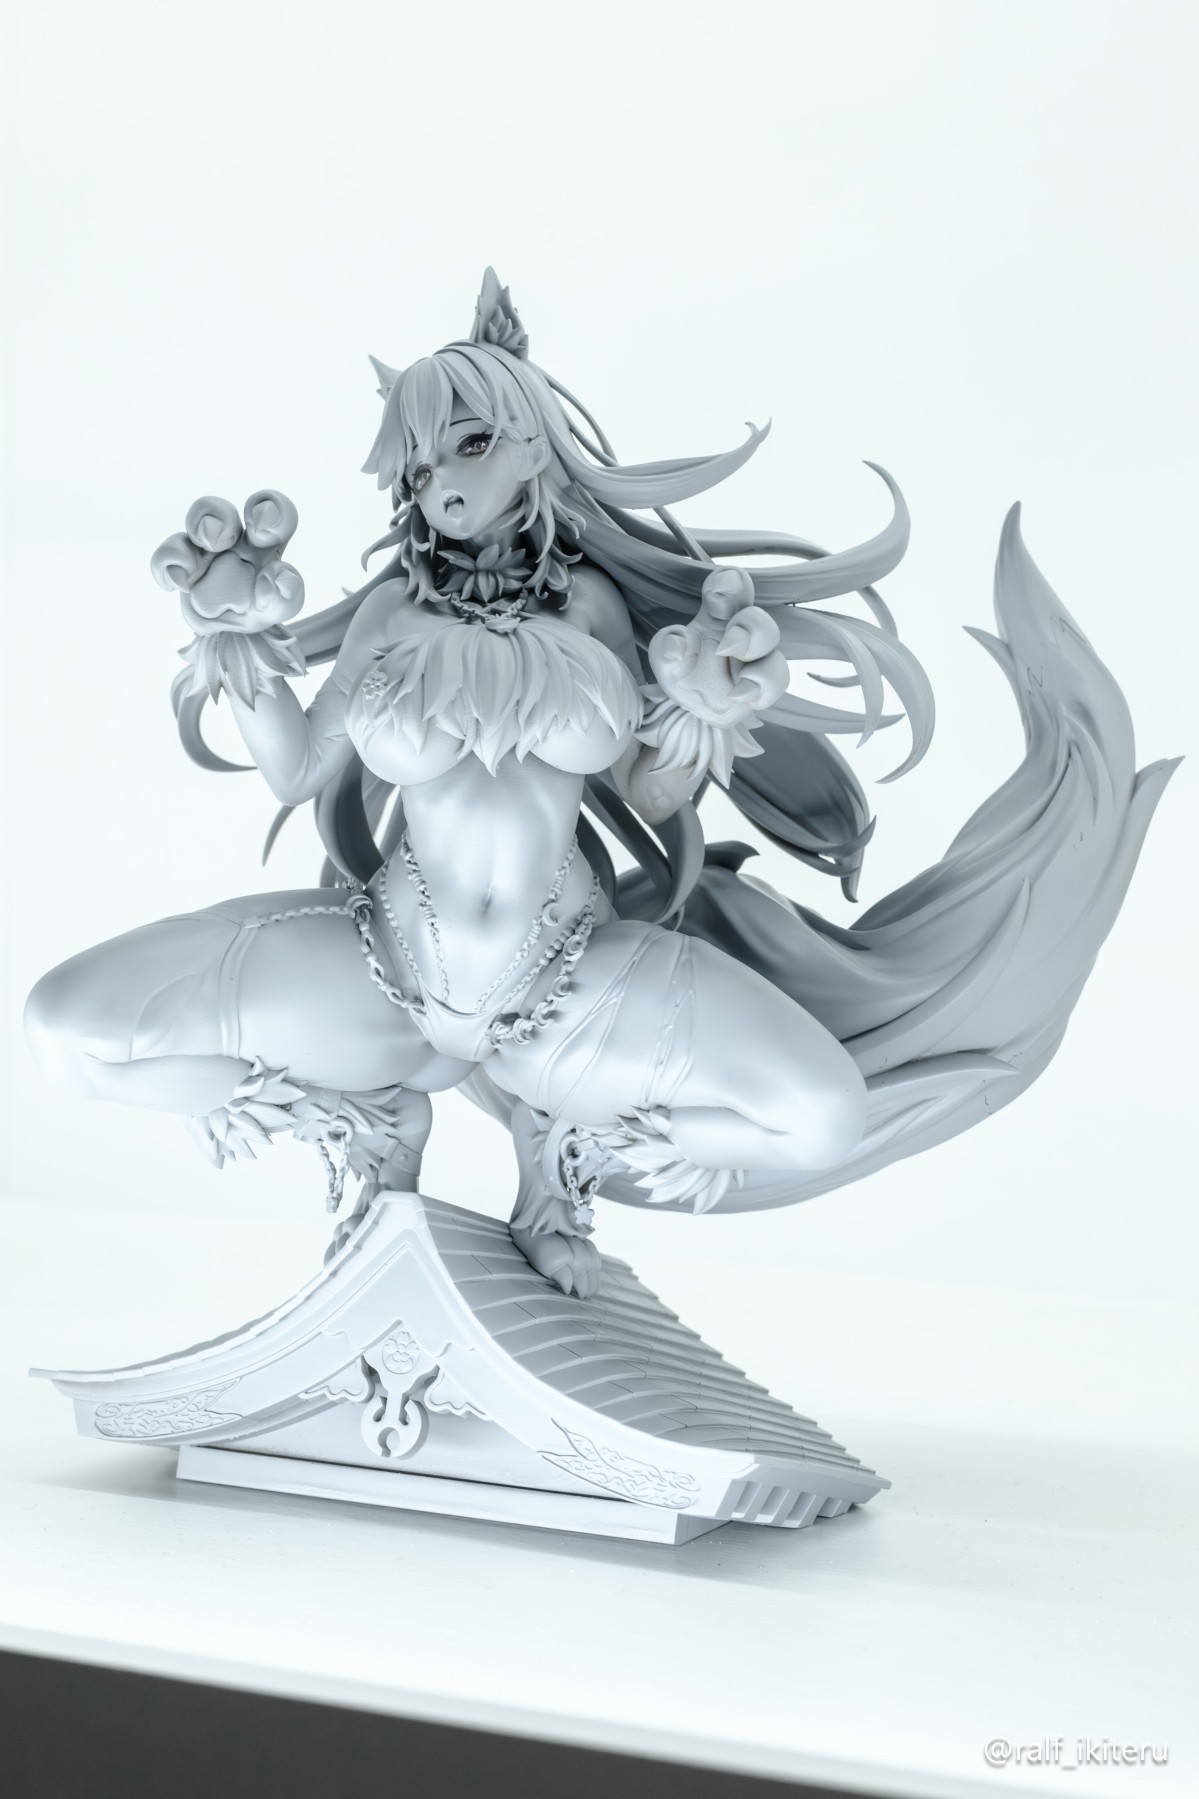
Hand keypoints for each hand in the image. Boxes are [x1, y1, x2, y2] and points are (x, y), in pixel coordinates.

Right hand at [151, 492, 303, 636]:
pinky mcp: (182, 566)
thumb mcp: (280, 608)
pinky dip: (168, 566)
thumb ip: (287, 596)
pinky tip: (180, 585)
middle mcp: (234, 539)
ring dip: (194, 534)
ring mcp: (204, 550)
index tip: (262, 532)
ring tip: (196, 564)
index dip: (273, 511)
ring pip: (194, 522)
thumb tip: (277, 578)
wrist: (233, 634)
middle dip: (219, 516)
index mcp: (264, 543)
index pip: (276, 513)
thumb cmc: (259, 609)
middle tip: (220, 542)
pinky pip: (167, 556)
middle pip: (222, 509)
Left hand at [647, 567, 787, 727]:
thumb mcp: (665, 660)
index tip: (717, 595)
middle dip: (753, 628)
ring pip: (776, 658)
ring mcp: (755, 665)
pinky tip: (741, 698)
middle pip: (760, 621)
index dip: (730, 582)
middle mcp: (742, 636)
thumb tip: (676, 645)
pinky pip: (774, 686)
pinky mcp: (760, 690)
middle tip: (728, 647)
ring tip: (737, 691)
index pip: (731, 587)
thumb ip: (666, 648)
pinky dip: (763, 691)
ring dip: (763, 671)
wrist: (683, 711)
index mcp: (718, 616)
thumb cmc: (681, 674)